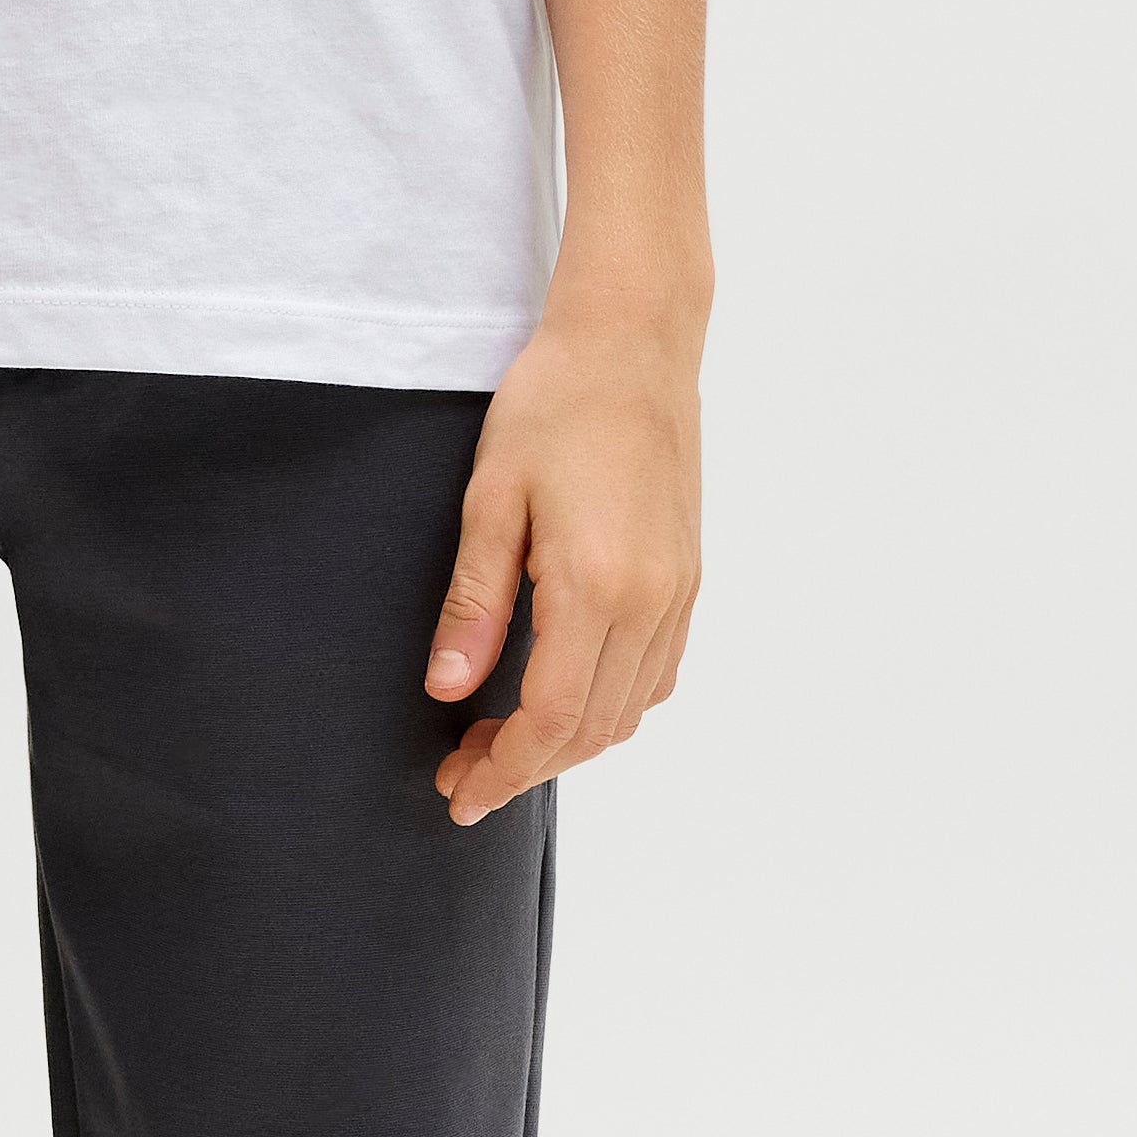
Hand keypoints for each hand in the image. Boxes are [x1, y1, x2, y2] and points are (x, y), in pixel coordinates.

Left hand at [424, 301, 702, 830]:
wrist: (634, 343)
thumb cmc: (552, 404)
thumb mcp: (491, 498)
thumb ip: (475, 603)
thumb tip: (447, 690)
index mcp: (596, 584)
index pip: (549, 718)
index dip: (502, 769)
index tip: (457, 793)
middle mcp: (650, 601)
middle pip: (591, 729)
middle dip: (526, 768)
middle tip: (463, 775)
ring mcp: (678, 592)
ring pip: (629, 710)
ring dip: (568, 744)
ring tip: (502, 745)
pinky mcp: (689, 578)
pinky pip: (656, 674)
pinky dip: (610, 707)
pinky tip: (564, 700)